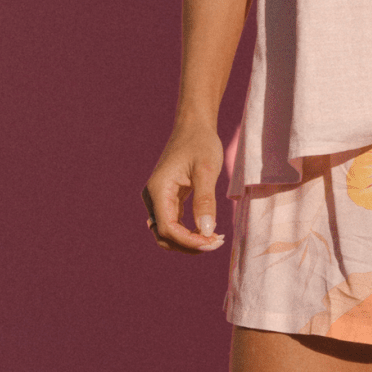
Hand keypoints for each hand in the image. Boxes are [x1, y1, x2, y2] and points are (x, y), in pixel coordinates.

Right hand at [144, 121, 227, 253]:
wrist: (194, 126)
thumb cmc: (201, 143)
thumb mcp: (207, 170)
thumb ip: (205, 201)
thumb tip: (206, 231)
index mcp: (158, 190)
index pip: (167, 229)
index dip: (189, 241)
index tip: (213, 242)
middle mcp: (153, 197)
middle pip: (164, 236)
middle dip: (189, 245)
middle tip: (217, 243)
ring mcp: (158, 200)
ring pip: (168, 233)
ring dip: (190, 241)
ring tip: (216, 239)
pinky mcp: (168, 199)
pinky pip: (174, 224)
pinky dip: (190, 232)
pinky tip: (210, 231)